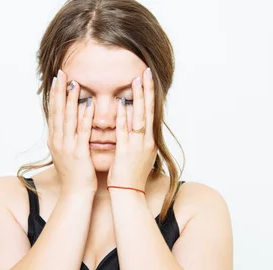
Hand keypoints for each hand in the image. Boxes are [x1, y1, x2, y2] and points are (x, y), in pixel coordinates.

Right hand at [47, 69, 96, 195]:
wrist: (75, 194)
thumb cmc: (75, 176)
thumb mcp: (66, 154)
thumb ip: (65, 139)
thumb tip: (63, 128)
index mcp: (55, 140)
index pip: (54, 112)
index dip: (55, 95)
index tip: (57, 79)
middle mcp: (58, 141)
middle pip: (58, 111)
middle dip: (59, 91)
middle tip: (61, 73)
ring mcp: (67, 146)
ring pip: (68, 118)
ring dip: (71, 99)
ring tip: (74, 82)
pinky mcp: (78, 153)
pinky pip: (82, 131)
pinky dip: (85, 117)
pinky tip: (88, 104)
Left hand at [107, 67, 157, 191]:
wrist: (129, 194)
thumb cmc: (130, 175)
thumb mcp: (138, 154)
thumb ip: (137, 139)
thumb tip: (135, 125)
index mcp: (149, 141)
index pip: (151, 113)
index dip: (150, 95)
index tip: (148, 78)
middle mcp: (146, 141)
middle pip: (148, 111)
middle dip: (147, 91)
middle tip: (146, 72)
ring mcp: (138, 146)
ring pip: (139, 118)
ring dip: (138, 99)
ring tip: (136, 81)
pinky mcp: (126, 152)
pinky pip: (126, 132)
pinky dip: (124, 118)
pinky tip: (122, 105)